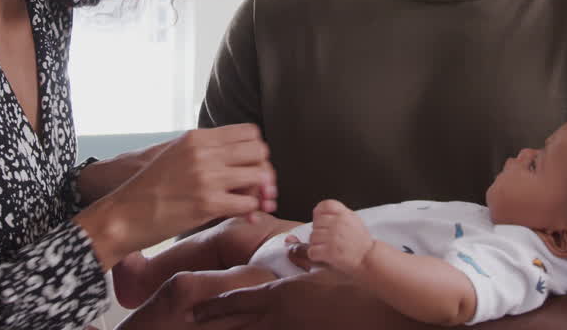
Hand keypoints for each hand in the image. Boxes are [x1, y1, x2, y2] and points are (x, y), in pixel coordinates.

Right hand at [73, 124, 276, 266]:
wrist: (124, 214)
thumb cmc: (149, 188)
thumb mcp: (176, 155)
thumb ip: (206, 152)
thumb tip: (239, 160)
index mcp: (197, 138)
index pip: (250, 132)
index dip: (256, 149)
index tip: (251, 165)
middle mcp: (204, 153)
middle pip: (259, 151)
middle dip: (264, 169)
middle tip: (258, 185)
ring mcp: (207, 177)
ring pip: (259, 176)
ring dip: (260, 191)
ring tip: (254, 201)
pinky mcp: (207, 204)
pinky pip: (249, 203)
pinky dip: (251, 210)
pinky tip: (243, 214)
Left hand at [191, 271, 417, 329]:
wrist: (380, 316)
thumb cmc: (355, 288)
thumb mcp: (327, 266)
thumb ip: (304, 256)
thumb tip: (292, 245)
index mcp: (281, 295)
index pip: (237, 300)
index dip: (213, 306)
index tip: (192, 310)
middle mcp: (280, 318)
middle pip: (236, 323)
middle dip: (213, 323)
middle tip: (187, 322)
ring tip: (209, 329)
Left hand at [307, 199, 373, 274]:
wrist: (368, 257)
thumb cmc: (361, 241)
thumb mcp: (354, 220)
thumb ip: (339, 214)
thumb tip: (319, 213)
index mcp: (344, 214)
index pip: (324, 206)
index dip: (319, 214)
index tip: (321, 221)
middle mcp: (337, 223)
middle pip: (316, 223)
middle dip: (318, 231)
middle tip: (326, 239)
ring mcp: (333, 237)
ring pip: (312, 237)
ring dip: (317, 244)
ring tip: (326, 248)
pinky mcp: (330, 252)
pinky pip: (312, 251)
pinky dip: (315, 255)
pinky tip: (323, 255)